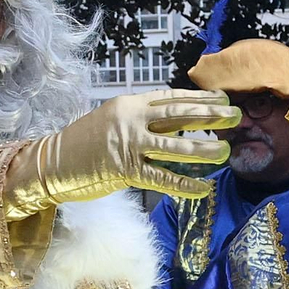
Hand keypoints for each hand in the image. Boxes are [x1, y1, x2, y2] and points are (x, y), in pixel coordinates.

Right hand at [6, 91, 239, 215]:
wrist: (52, 163)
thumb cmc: (82, 143)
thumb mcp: (111, 120)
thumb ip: (140, 118)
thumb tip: (173, 121)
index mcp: (129, 104)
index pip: (171, 98)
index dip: (199, 99)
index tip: (222, 99)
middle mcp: (130, 120)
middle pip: (178, 116)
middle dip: (210, 117)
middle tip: (236, 116)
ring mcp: (128, 146)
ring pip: (174, 148)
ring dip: (203, 151)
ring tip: (225, 152)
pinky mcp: (124, 171)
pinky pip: (161, 178)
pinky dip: (184, 185)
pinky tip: (203, 190)